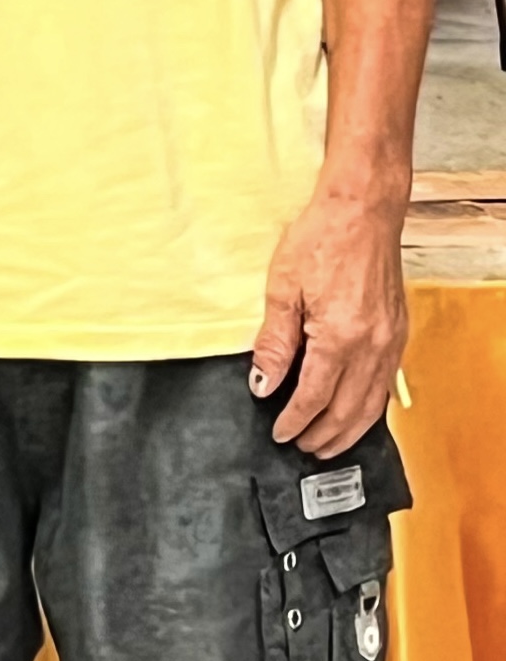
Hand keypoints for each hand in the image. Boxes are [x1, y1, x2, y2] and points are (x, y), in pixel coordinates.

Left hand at [249, 187, 408, 455]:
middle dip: (324, 434)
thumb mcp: (282, 289)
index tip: (279, 433)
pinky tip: (355, 412)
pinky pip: (385, 384)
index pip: (314, 397)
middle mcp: (372, 346)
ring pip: (373, 403)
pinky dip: (370, 406)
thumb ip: (273, 342)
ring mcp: (390, 341)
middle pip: (348, 410)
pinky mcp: (398, 333)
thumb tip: (262, 384)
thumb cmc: (320, 241)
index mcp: (339, 338)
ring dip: (350, 428)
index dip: (295, 420)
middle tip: (302, 447)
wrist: (361, 212)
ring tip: (327, 443)